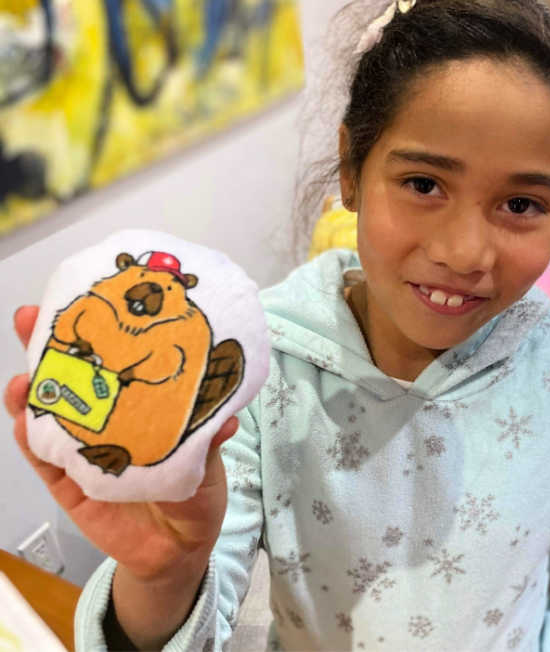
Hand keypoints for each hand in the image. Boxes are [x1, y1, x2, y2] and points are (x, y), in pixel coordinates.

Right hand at [4, 306, 238, 581]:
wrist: (179, 549)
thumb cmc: (194, 492)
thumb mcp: (208, 460)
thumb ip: (208, 440)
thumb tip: (227, 419)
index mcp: (139, 406)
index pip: (114, 363)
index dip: (97, 332)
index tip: (86, 299)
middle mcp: (107, 420)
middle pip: (70, 377)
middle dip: (47, 347)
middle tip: (30, 320)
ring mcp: (82, 450)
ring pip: (47, 414)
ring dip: (30, 391)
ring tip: (25, 376)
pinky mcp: (68, 484)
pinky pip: (43, 460)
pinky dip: (30, 439)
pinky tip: (24, 421)